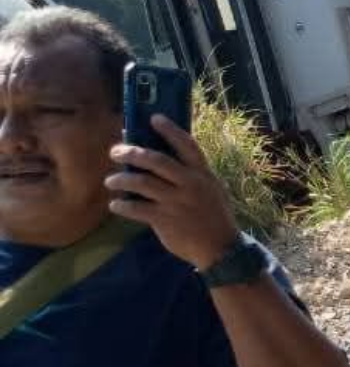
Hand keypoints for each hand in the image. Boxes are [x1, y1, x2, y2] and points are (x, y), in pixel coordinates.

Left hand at [106, 116, 244, 270]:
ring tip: (111, 180)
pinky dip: (122, 205)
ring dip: (121, 179)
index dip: (170, 130)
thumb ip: (192, 175)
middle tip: (115, 150)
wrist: (220, 248)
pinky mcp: (165, 220)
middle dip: (132, 152)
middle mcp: (190, 184)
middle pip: (157, 160)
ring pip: (142, 183)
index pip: (186, 145)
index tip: (153, 118)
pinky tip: (116, 204)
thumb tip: (164, 159)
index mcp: (203, 174)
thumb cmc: (213, 215)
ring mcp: (177, 202)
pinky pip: (136, 208)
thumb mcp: (211, 189)